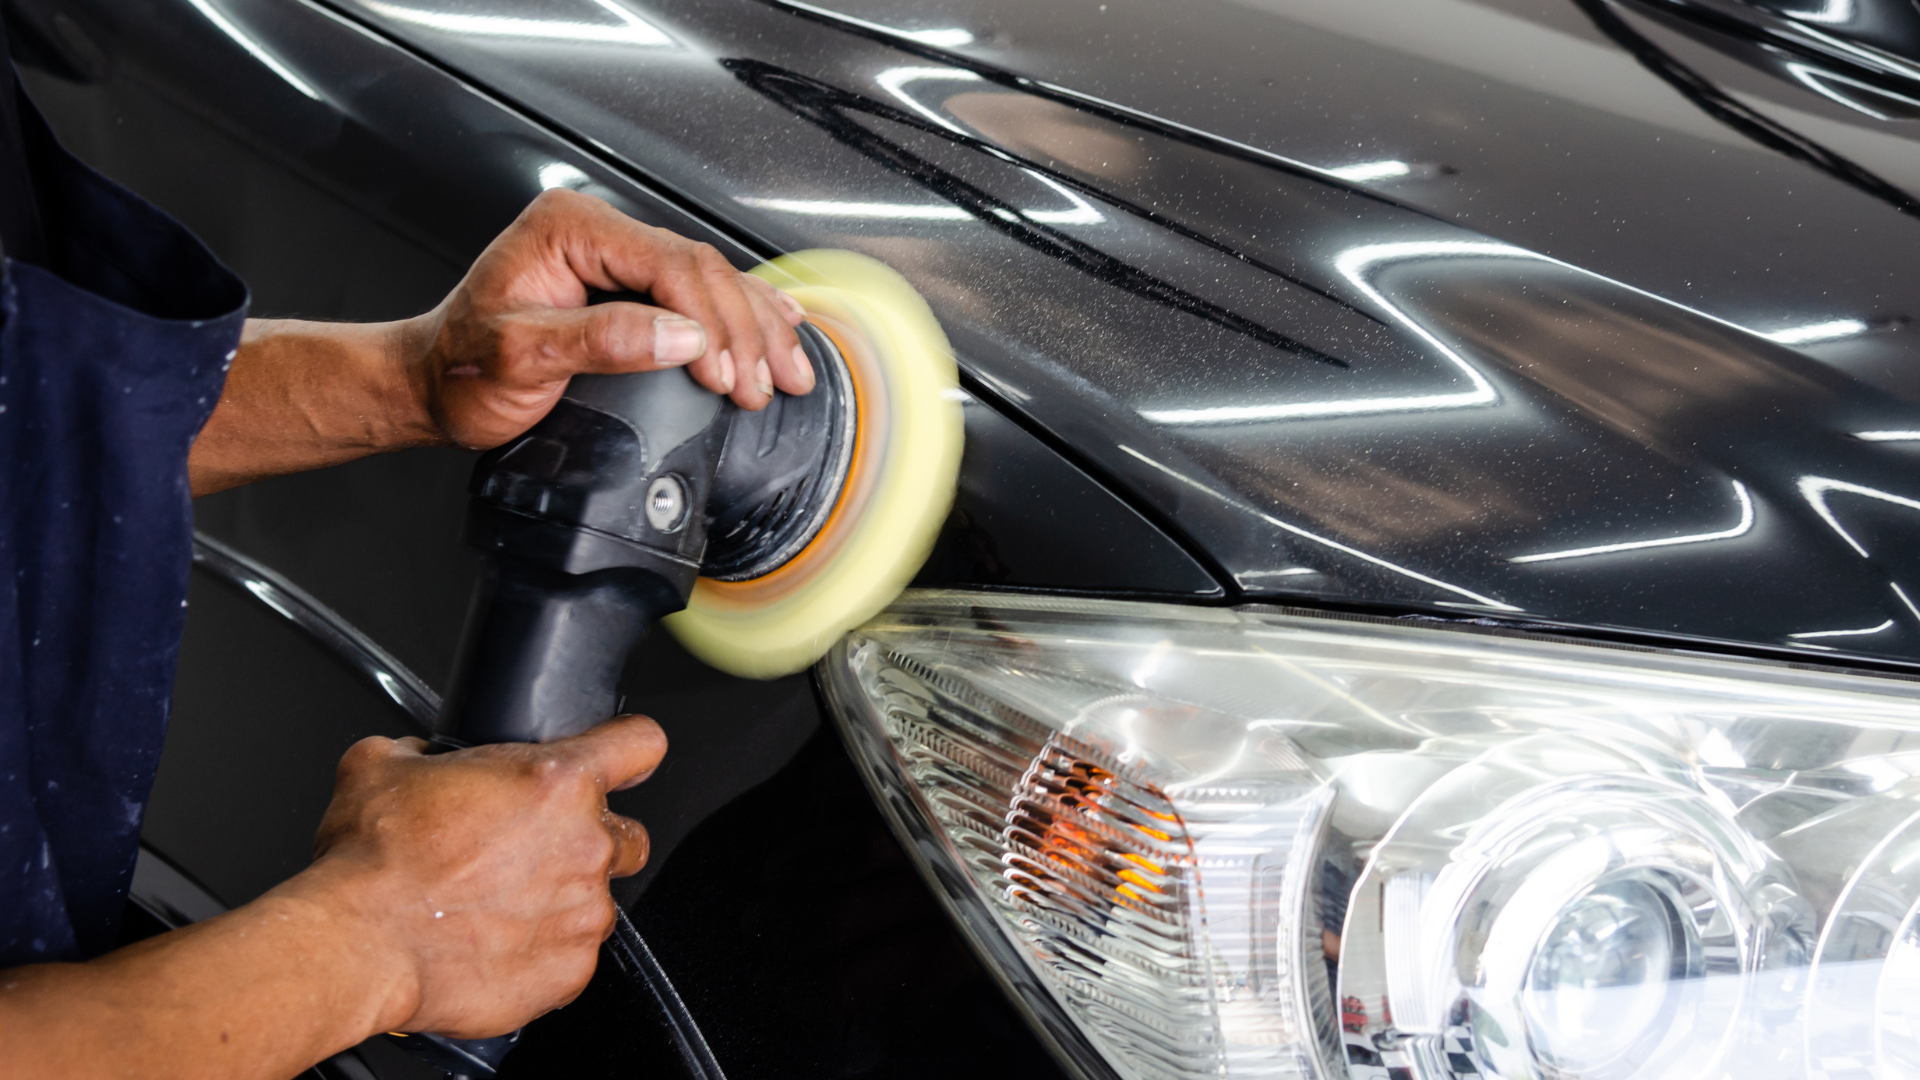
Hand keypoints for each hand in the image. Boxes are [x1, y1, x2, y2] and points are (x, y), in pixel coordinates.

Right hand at [286, 715, 666, 1038]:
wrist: (357, 943)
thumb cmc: (373, 862)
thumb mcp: (381, 766)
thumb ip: (420, 752)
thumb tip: (419, 757)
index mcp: (556, 781)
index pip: (640, 744)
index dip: (630, 749)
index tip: (624, 761)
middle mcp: (584, 843)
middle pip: (626, 833)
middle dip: (589, 839)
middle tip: (533, 853)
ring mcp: (584, 911)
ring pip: (598, 899)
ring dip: (562, 899)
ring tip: (501, 906)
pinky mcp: (571, 970)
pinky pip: (575, 955)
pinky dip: (544, 952)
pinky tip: (496, 945)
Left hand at [405, 188, 811, 448]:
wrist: (432, 386)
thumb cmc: (461, 371)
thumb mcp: (522, 358)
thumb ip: (603, 341)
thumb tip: (682, 336)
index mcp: (569, 229)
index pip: (668, 264)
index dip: (712, 322)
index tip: (729, 376)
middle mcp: (595, 231)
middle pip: (700, 269)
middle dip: (746, 331)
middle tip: (771, 384)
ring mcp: (613, 254)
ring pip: (709, 278)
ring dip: (756, 326)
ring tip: (790, 369)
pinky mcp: (625, 283)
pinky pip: (696, 290)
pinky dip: (741, 315)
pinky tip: (777, 326)